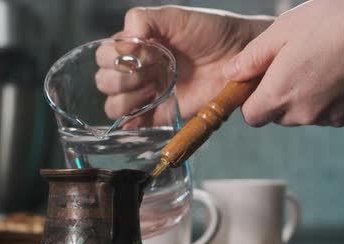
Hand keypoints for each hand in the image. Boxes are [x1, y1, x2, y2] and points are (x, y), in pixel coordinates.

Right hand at [96, 6, 272, 123]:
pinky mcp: (162, 115)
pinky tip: (148, 108)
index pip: (104, 56)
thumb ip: (144, 20)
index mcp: (136, 47)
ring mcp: (149, 94)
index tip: (143, 54)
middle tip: (149, 74)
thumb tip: (123, 45)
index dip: (115, 58)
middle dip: (120, 79)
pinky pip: (135, 126)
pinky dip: (132, 123)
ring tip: (151, 91)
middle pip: (104, 82)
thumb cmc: (209, 31)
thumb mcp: (173, 17)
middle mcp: (138, 71)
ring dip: (125, 101)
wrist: (239, 54)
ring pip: (113, 106)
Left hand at [223, 0, 343, 126]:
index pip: (251, 117)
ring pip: (306, 113)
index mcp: (279, 96)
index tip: (261, 79)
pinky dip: (332, 96)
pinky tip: (343, 70)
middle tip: (294, 63)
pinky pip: (333, 110)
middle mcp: (302, 115)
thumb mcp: (283, 30)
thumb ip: (252, 57)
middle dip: (280, 95)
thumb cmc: (333, 23)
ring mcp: (331, 118)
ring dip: (306, 96)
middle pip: (278, 115)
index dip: (251, 99)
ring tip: (321, 62)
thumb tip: (230, 73)